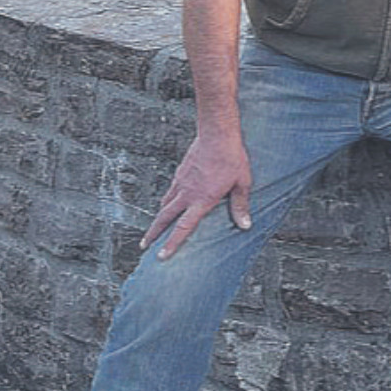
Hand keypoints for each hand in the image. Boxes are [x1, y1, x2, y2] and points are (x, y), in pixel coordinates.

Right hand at [143, 127, 251, 259]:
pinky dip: (166, 201)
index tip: (161, 256)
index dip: (172, 243)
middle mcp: (187, 193)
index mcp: (202, 200)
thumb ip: (240, 205)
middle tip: (144, 246)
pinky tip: (168, 202)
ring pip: (165, 204)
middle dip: (153, 234)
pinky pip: (170, 191)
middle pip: (164, 218)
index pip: (183, 227)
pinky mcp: (180, 172)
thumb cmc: (232, 158)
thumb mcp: (242, 183)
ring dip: (158, 218)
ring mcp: (181, 182)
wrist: (217, 134)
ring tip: (155, 228)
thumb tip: (245, 225)